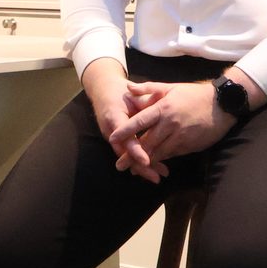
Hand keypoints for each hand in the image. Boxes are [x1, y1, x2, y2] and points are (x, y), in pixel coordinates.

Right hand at [82, 59, 168, 182]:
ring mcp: (112, 138)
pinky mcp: (116, 140)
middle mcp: (111, 131)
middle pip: (125, 154)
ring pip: (126, 156)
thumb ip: (146, 99)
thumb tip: (162, 99)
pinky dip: (138, 161)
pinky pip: (127, 153)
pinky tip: (151, 168)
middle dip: (140, 167)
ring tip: (158, 176)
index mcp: (114, 118)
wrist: (103, 90)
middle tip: (157, 177)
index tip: (147, 161)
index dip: (136, 151)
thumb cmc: (120, 90)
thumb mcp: (133, 92)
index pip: (126, 138)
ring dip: (141, 167)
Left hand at [108, 81, 234, 169]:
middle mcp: (170, 124)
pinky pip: (171, 155)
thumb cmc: (194, 94)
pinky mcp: (189, 145)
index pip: (139, 122)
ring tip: (133, 170)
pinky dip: (161, 160)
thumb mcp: (171, 87)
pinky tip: (153, 165)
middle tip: (119, 165)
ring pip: (159, 153)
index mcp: (163, 108)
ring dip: (145, 162)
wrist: (222, 105)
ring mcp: (180, 137)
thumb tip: (128, 87)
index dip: (125, 131)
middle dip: (131, 156)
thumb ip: (148, 89)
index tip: (112, 139)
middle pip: (146, 143)